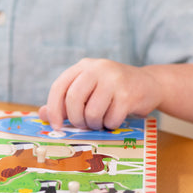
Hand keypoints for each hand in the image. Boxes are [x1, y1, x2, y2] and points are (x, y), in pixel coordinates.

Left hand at [39, 58, 160, 130]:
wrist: (149, 84)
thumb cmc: (113, 90)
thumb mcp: (88, 89)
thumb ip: (66, 101)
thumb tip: (43, 114)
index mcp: (83, 66)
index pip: (59, 86)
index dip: (54, 108)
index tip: (55, 125)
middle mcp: (97, 69)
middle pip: (73, 98)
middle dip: (75, 119)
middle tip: (82, 126)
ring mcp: (114, 80)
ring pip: (92, 111)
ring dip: (94, 124)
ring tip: (100, 122)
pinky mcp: (128, 95)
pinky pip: (111, 119)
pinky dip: (110, 125)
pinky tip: (115, 119)